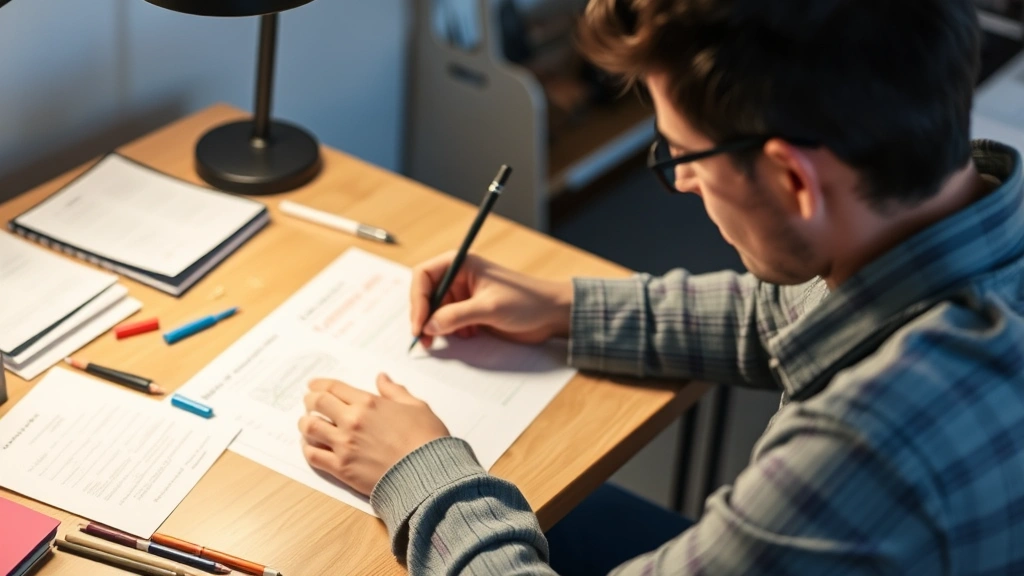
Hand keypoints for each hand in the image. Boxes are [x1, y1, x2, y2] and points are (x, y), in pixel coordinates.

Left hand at [298, 374, 448, 494]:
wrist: (428, 474)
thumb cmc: (427, 439)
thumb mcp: (416, 406)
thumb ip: (395, 391)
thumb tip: (382, 378)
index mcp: (368, 403)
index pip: (334, 388)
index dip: (319, 384)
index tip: (313, 386)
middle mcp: (351, 421)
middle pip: (317, 404)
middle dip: (310, 401)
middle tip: (309, 403)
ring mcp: (344, 445)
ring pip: (310, 428)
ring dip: (305, 423)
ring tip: (307, 424)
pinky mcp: (341, 468)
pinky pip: (313, 456)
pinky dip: (307, 448)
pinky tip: (310, 446)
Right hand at [410, 251, 572, 347]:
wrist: (552, 314)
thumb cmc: (527, 302)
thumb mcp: (489, 308)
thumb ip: (456, 316)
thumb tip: (429, 327)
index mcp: (461, 263)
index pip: (423, 276)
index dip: (418, 300)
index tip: (420, 325)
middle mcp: (459, 277)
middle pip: (426, 295)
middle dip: (424, 318)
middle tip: (426, 341)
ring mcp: (465, 295)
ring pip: (436, 311)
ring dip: (438, 327)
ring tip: (450, 339)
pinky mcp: (471, 311)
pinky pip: (449, 322)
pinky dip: (451, 332)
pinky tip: (468, 336)